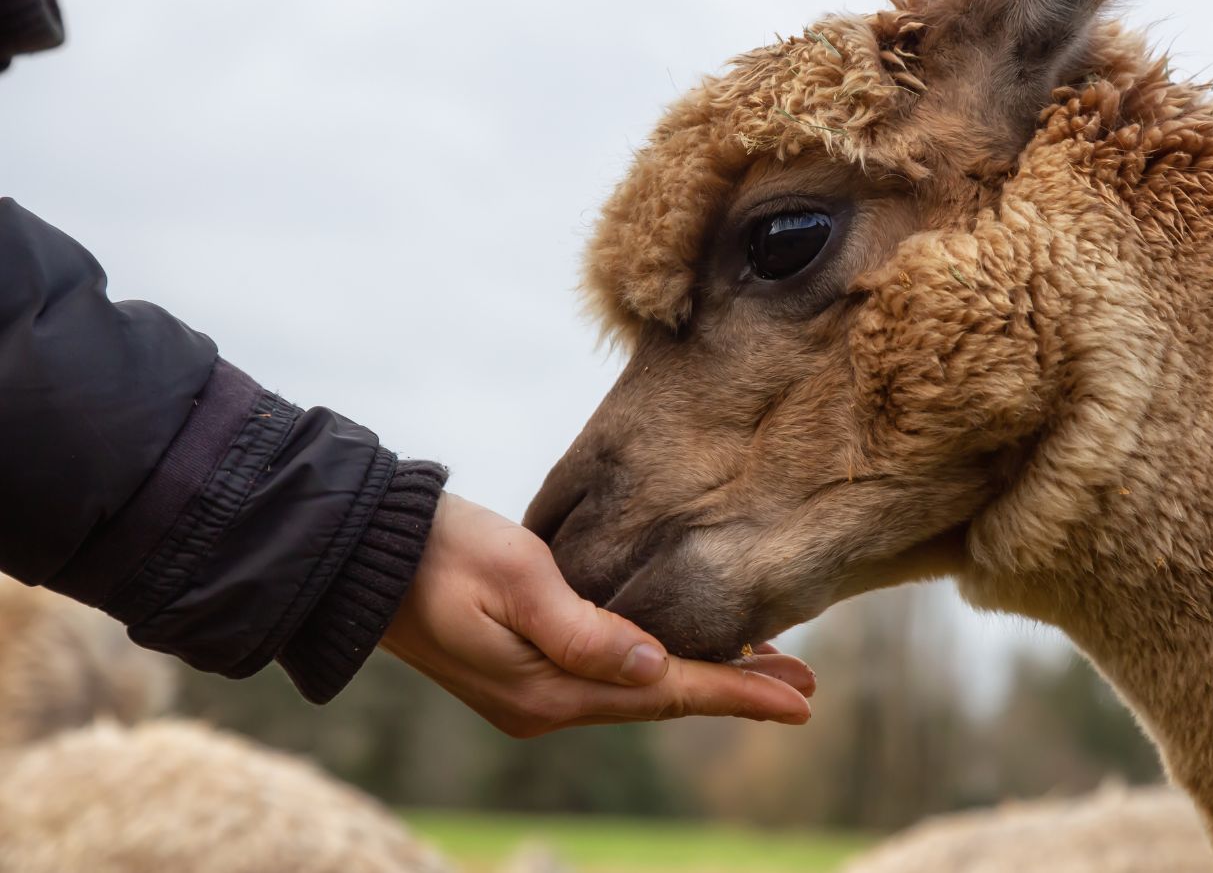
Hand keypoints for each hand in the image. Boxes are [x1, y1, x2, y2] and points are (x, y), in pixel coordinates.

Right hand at [381, 494, 815, 737]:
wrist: (364, 555)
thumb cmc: (442, 552)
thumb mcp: (517, 578)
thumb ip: (586, 628)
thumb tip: (653, 667)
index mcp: (549, 687)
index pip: (666, 692)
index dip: (738, 696)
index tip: (799, 703)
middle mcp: (546, 704)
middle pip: (661, 700)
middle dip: (734, 691)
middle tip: (805, 687)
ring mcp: (532, 694)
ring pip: (639, 691)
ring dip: (702, 680)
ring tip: (766, 668)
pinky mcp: (523, 672)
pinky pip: (610, 678)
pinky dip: (658, 667)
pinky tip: (684, 652)